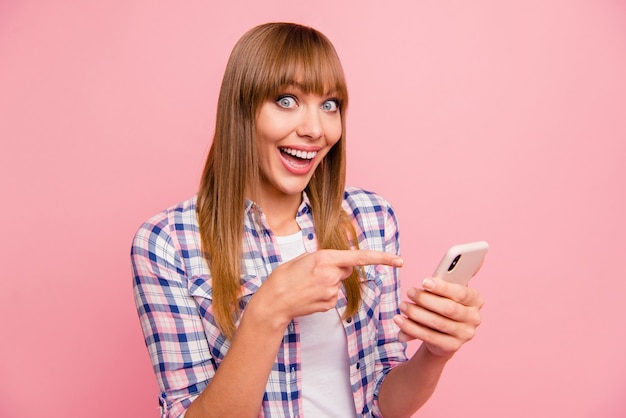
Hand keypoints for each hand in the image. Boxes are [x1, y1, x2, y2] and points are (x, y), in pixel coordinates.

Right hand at [259, 249, 402, 325]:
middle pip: (346, 269)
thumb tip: (343, 266)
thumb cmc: (285, 276)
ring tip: (307, 284)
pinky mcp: (329, 304)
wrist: (273, 301)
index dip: (381, 258)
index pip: (359, 257)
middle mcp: (331, 275)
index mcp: (325, 258)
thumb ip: (326, 259)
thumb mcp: (304, 258)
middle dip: (336, 268)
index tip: (399, 260)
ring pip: (338, 283)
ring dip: (327, 282)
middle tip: (313, 272)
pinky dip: (323, 294)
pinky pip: (333, 296)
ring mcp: (331, 292)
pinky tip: (309, 295)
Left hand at [394, 277, 483, 357]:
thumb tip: (427, 282)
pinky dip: (411, 328)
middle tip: (409, 292)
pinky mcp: (452, 346)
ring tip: (403, 305)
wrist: (442, 334)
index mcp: (475, 299)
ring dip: (416, 313)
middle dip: (426, 299)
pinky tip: (400, 320)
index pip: (461, 293)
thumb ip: (437, 288)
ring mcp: (465, 335)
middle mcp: (474, 318)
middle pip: (449, 308)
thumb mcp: (443, 294)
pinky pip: (429, 336)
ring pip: (437, 323)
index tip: (424, 282)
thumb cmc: (442, 305)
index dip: (442, 287)